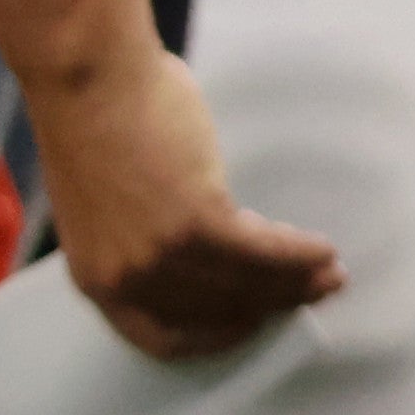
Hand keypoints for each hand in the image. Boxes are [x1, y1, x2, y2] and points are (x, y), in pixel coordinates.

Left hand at [35, 38, 343, 363]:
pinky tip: (321, 248)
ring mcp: (159, 255)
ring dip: (297, 281)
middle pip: (218, 312)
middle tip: (312, 291)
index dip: (214, 337)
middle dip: (273, 304)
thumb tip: (215, 253)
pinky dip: (299, 253)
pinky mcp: (194, 222)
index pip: (161, 337)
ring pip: (247, 284)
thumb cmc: (95, 125)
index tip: (251, 324)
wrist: (86, 78)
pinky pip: (263, 252)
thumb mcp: (108, 207)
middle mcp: (125, 279)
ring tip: (328, 271)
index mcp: (95, 279)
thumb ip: (148, 242)